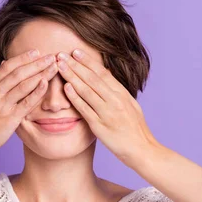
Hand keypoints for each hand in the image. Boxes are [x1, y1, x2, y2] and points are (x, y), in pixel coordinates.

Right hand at [0, 49, 58, 156]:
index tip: (37, 52)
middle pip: (18, 73)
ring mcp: (2, 105)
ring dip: (41, 74)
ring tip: (54, 67)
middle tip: (51, 56)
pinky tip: (46, 84)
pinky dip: (37, 92)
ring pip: (24, 85)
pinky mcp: (10, 118)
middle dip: (36, 63)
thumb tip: (4, 64)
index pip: (8, 67)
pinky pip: (26, 103)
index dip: (23, 58)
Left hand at [56, 49, 156, 164]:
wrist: (142, 149)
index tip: (76, 52)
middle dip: (75, 65)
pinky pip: (85, 109)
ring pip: (86, 90)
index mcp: (122, 94)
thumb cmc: (135, 129)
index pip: (102, 73)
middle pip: (92, 78)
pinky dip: (75, 97)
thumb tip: (106, 77)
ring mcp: (107, 113)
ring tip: (60, 66)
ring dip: (71, 76)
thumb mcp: (130, 105)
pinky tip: (66, 88)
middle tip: (61, 54)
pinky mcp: (100, 126)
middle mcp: (115, 100)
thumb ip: (117, 92)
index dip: (88, 61)